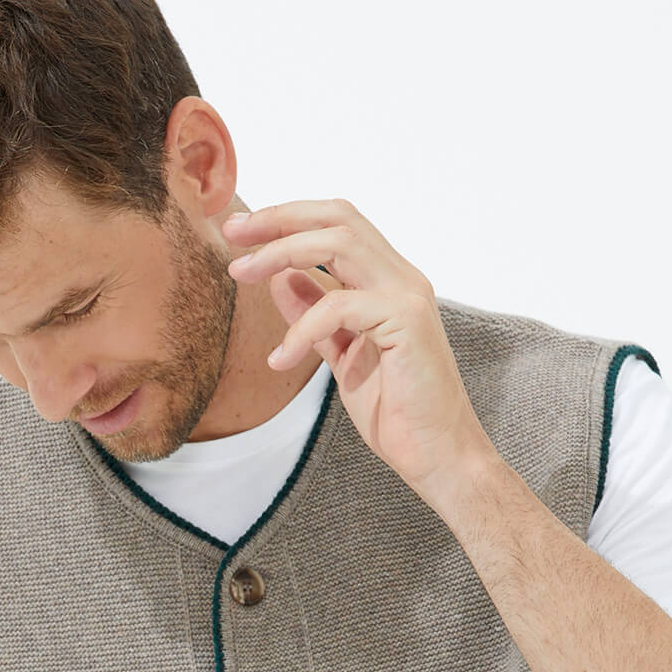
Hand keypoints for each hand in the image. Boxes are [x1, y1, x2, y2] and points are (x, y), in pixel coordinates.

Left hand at [222, 197, 498, 503]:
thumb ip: (316, 314)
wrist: (437, 454)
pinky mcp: (406, 323)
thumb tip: (281, 279)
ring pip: (340, 243)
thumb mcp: (343, 355)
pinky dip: (302, 327)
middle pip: (339, 217)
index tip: (242, 231)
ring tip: (242, 274)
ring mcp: (407, 297)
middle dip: (280, 218)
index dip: (289, 218)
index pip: (339, 224)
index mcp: (389, 282)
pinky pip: (339, 306)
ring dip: (282, 252)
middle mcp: (402, 278)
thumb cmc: (398, 411)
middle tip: (233, 233)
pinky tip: (280, 358)